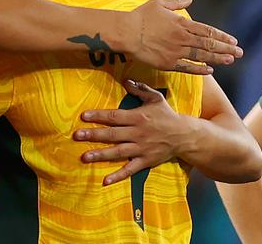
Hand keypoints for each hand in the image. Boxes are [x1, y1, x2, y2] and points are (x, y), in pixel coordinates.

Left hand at [73, 80, 188, 185]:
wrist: (184, 136)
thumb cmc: (167, 115)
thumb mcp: (156, 98)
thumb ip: (140, 89)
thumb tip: (126, 80)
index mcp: (138, 117)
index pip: (114, 116)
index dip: (98, 116)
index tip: (83, 116)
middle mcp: (137, 133)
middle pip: (112, 135)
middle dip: (93, 135)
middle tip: (77, 136)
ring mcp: (141, 149)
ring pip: (117, 152)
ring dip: (100, 154)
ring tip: (84, 156)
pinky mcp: (145, 161)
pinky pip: (129, 169)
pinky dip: (118, 176)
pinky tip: (105, 181)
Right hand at [126, 0, 242, 74]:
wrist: (126, 33)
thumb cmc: (141, 16)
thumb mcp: (159, 4)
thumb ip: (176, 3)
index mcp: (182, 23)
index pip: (208, 30)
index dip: (222, 36)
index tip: (233, 40)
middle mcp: (182, 38)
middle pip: (209, 44)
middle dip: (226, 48)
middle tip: (240, 52)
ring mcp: (176, 52)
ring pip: (202, 56)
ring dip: (218, 58)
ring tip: (230, 60)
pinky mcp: (167, 63)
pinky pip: (187, 68)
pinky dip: (199, 69)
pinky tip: (209, 69)